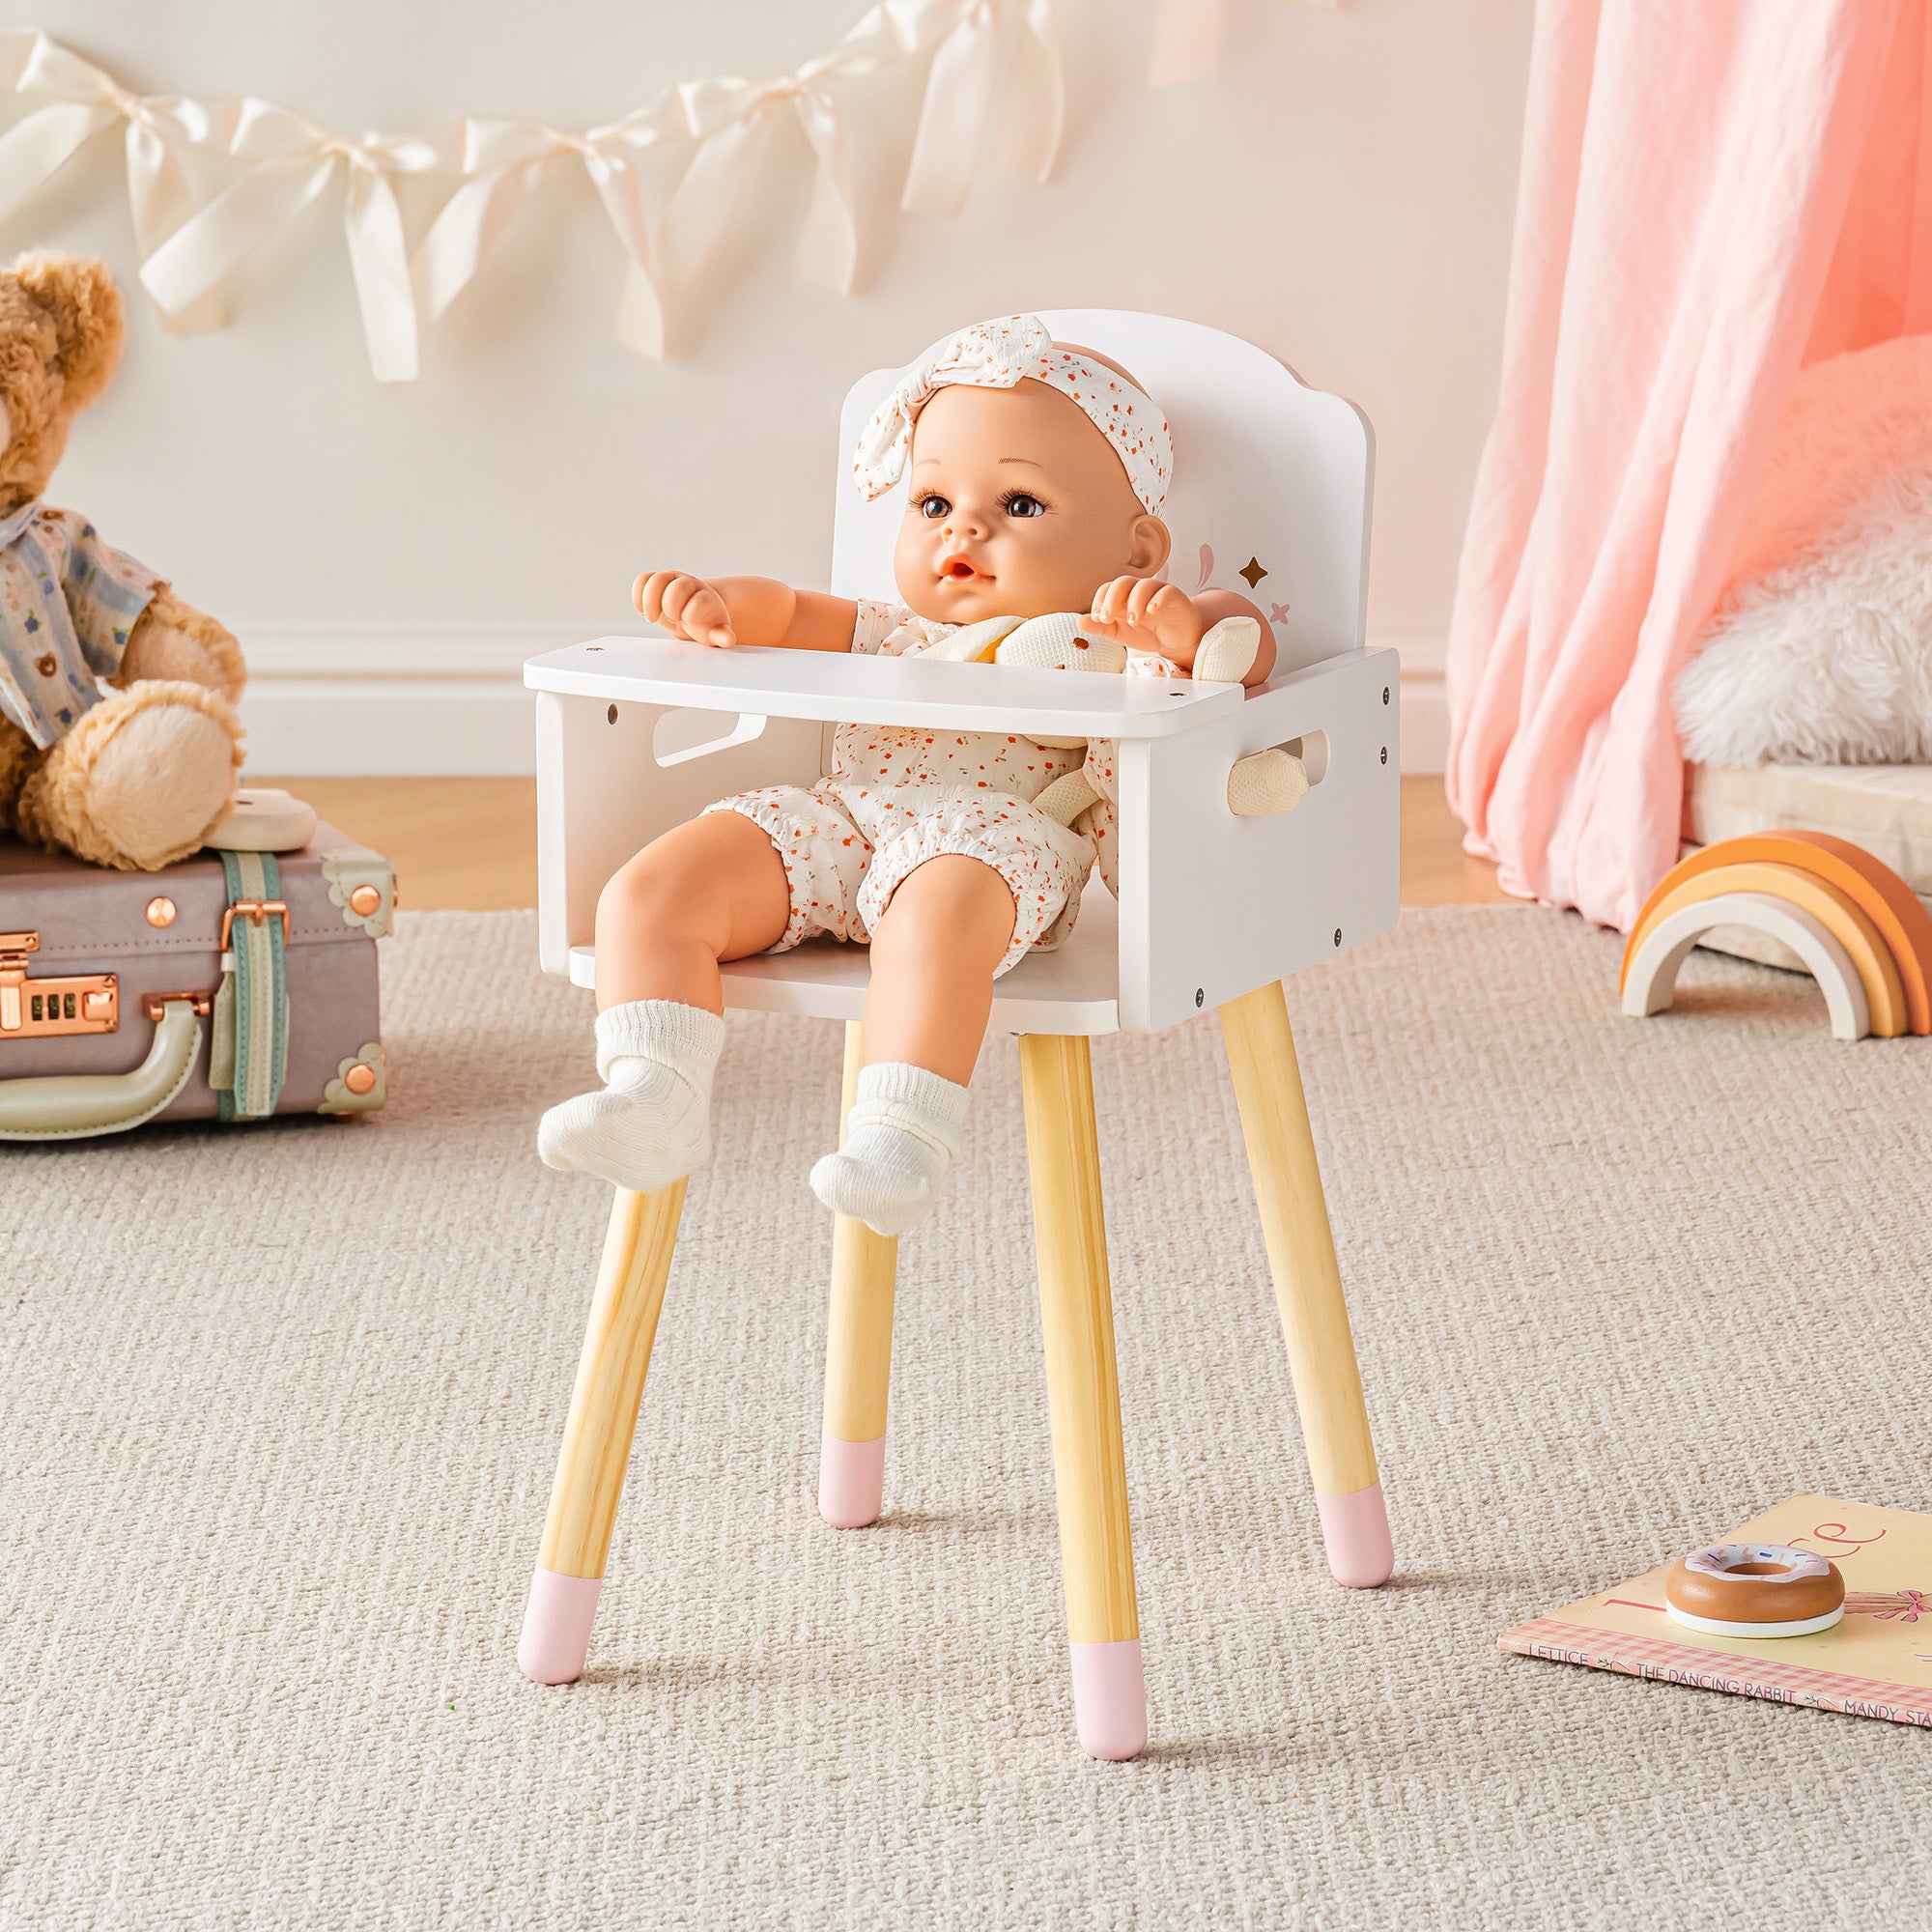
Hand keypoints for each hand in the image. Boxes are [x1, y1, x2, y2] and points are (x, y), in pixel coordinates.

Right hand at [634, 570, 735, 646]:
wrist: (696, 611)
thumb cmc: (706, 624)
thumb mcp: (716, 632)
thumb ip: (721, 636)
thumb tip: (728, 640)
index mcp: (706, 597)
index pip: (698, 602)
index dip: (690, 616)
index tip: (689, 622)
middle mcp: (689, 584)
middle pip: (678, 587)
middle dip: (672, 608)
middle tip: (673, 620)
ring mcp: (672, 580)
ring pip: (656, 579)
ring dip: (650, 603)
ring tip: (652, 618)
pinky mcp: (656, 582)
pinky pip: (642, 581)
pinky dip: (637, 597)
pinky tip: (642, 612)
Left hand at [1084, 576, 1204, 663]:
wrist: (1177, 641)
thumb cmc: (1148, 632)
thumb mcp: (1120, 634)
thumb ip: (1101, 628)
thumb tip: (1079, 621)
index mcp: (1124, 597)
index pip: (1107, 589)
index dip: (1100, 601)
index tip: (1099, 619)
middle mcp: (1139, 591)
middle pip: (1123, 582)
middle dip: (1112, 599)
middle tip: (1108, 619)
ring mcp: (1158, 592)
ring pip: (1145, 585)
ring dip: (1135, 602)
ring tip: (1133, 620)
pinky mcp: (1176, 598)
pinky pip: (1167, 592)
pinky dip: (1158, 599)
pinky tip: (1152, 610)